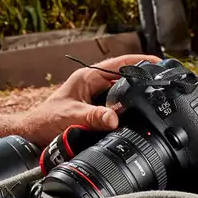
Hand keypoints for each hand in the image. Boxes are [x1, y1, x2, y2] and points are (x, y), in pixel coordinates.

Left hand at [22, 53, 160, 141]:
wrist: (32, 135)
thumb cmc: (45, 121)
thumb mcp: (71, 117)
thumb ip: (93, 117)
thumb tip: (114, 118)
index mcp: (88, 77)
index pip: (120, 63)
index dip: (141, 62)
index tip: (159, 63)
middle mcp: (94, 83)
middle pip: (125, 76)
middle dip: (144, 78)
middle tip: (164, 82)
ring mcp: (96, 96)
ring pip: (123, 91)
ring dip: (137, 94)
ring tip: (157, 97)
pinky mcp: (96, 109)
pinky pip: (117, 105)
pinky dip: (129, 108)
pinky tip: (140, 114)